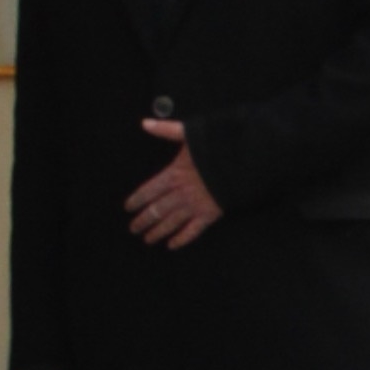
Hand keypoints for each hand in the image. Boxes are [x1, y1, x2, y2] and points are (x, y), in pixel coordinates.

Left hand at [126, 119, 223, 247]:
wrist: (242, 162)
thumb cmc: (215, 147)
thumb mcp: (189, 133)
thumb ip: (166, 130)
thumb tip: (145, 123)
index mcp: (173, 175)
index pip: (149, 190)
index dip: (137, 200)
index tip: (128, 208)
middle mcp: (181, 193)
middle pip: (157, 210)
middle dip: (143, 220)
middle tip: (133, 229)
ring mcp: (194, 206)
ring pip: (171, 222)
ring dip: (158, 232)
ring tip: (148, 239)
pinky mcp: (209, 215)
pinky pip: (192, 231)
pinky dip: (182, 239)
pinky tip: (173, 245)